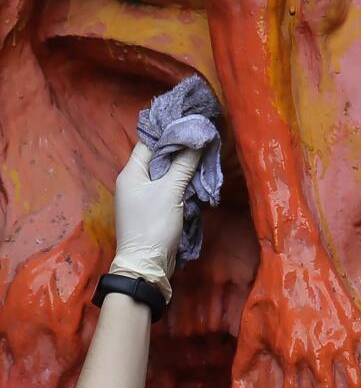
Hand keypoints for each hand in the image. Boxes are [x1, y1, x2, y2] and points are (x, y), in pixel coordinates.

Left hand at [108, 143, 199, 301]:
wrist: (146, 264)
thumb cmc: (153, 225)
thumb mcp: (170, 192)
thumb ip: (183, 165)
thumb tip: (196, 139)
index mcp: (131, 173)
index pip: (149, 143)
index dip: (168, 132)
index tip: (189, 123)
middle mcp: (133, 181)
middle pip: (157, 157)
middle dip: (179, 149)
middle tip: (201, 137)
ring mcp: (142, 196)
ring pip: (164, 173)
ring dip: (182, 166)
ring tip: (203, 154)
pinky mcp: (153, 209)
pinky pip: (167, 188)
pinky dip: (181, 182)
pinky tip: (196, 178)